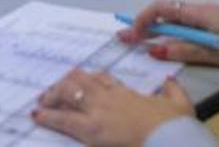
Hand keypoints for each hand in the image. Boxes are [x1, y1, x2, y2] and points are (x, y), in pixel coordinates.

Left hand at [33, 68, 192, 146]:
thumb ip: (173, 90)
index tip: (80, 78)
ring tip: (42, 101)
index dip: (88, 78)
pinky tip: (37, 116)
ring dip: (53, 96)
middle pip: (80, 80)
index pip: (102, 78)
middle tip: (53, 91)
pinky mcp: (92, 130)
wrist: (173, 141)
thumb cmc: (176, 127)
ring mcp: (100, 111)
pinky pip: (65, 119)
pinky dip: (49, 116)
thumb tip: (169, 80)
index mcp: (128, 93)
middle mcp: (110, 98)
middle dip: (64, 84)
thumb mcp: (180, 104)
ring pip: (69, 94)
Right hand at [119, 0, 218, 68]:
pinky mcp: (215, 23)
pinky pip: (186, 25)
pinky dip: (171, 32)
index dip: (142, 19)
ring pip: (175, 19)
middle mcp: (200, 9)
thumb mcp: (213, 51)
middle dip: (144, 25)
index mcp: (198, 12)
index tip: (131, 35)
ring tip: (140, 41)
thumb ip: (184, 50)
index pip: (161, 8)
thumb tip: (154, 49)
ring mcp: (208, 16)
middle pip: (165, 13)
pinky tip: (167, 43)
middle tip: (125, 38)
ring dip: (156, 29)